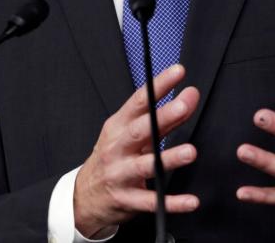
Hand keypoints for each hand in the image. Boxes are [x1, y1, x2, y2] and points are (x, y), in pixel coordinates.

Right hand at [74, 64, 200, 237]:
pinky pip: (151, 201)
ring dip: (168, 158)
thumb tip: (188, 97)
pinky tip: (190, 201)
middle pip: (140, 130)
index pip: (139, 101)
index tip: (178, 72)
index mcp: (118, 127)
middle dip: (162, 117)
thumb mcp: (129, 134)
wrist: (84, 196)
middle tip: (184, 105)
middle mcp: (117, 148)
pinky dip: (171, 202)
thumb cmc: (112, 157)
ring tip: (190, 152)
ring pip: (145, 166)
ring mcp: (120, 174)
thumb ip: (162, 118)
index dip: (158, 85)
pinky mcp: (127, 200)